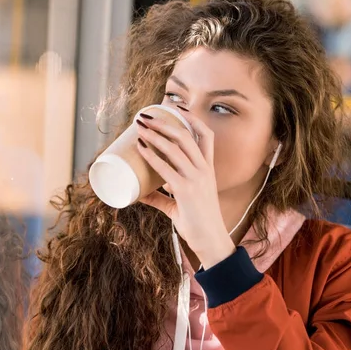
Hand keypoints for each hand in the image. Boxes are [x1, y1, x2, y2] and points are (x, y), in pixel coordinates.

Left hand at [135, 109, 234, 267]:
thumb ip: (161, 198)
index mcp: (208, 169)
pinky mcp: (185, 190)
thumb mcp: (180, 205)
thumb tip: (139, 194)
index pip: (206, 136)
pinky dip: (151, 155)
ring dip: (155, 134)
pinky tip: (140, 147)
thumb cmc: (198, 223)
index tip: (178, 108)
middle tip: (146, 117)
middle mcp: (204, 170)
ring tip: (140, 127)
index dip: (193, 119)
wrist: (211, 241)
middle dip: (164, 123)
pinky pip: (165, 168)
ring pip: (175, 148)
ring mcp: (195, 179)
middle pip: (185, 136)